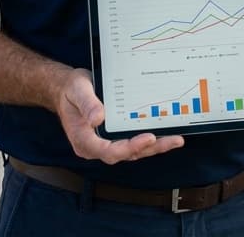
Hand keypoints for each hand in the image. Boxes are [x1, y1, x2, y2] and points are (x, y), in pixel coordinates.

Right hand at [57, 68, 184, 163]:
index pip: (109, 151)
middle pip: (126, 154)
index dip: (130, 147)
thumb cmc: (71, 90)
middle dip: (151, 149)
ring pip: (133, 151)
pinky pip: (133, 142)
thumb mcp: (77, 91)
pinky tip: (165, 133)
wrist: (67, 89)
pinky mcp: (114, 137)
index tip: (149, 138)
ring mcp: (106, 143)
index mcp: (84, 140)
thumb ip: (87, 104)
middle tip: (173, 140)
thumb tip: (98, 118)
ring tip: (176, 140)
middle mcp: (96, 146)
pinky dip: (150, 140)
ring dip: (155, 147)